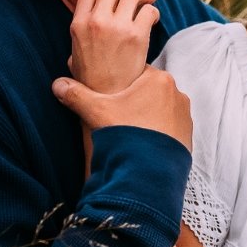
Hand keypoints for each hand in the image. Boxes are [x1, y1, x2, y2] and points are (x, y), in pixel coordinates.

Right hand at [53, 66, 192, 148]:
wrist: (148, 173)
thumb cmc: (124, 134)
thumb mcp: (96, 111)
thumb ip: (76, 94)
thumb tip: (57, 84)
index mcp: (158, 79)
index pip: (135, 73)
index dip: (120, 85)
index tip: (111, 98)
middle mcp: (177, 94)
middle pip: (149, 91)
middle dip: (134, 102)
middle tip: (118, 117)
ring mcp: (185, 117)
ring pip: (160, 110)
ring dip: (147, 117)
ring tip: (130, 133)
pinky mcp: (189, 137)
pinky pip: (170, 129)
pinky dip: (158, 133)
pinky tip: (143, 144)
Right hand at [68, 0, 157, 93]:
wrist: (108, 99)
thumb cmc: (92, 81)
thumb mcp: (75, 55)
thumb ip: (80, 35)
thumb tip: (87, 23)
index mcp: (78, 24)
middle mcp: (96, 21)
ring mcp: (117, 27)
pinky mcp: (137, 35)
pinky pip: (148, 12)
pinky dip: (153, 12)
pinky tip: (154, 18)